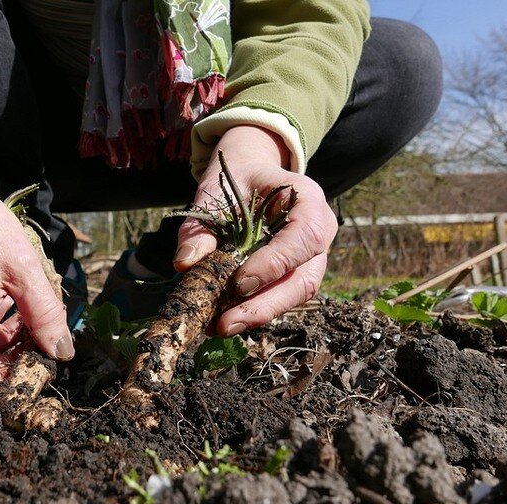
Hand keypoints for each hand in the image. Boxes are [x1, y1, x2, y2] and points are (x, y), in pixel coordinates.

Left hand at [174, 126, 336, 335]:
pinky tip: (226, 320)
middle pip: (305, 278)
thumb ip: (200, 227)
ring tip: (220, 326)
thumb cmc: (236, 179)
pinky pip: (284, 296)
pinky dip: (256, 310)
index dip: (274, 264)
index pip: (303, 237)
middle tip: (226, 323)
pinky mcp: (299, 272)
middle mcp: (321, 229)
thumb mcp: (214, 192)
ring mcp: (314, 254)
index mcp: (307, 199)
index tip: (239, 283)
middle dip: (265, 305)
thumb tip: (185, 264)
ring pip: (297, 294)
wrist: (252, 173)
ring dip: (259, 314)